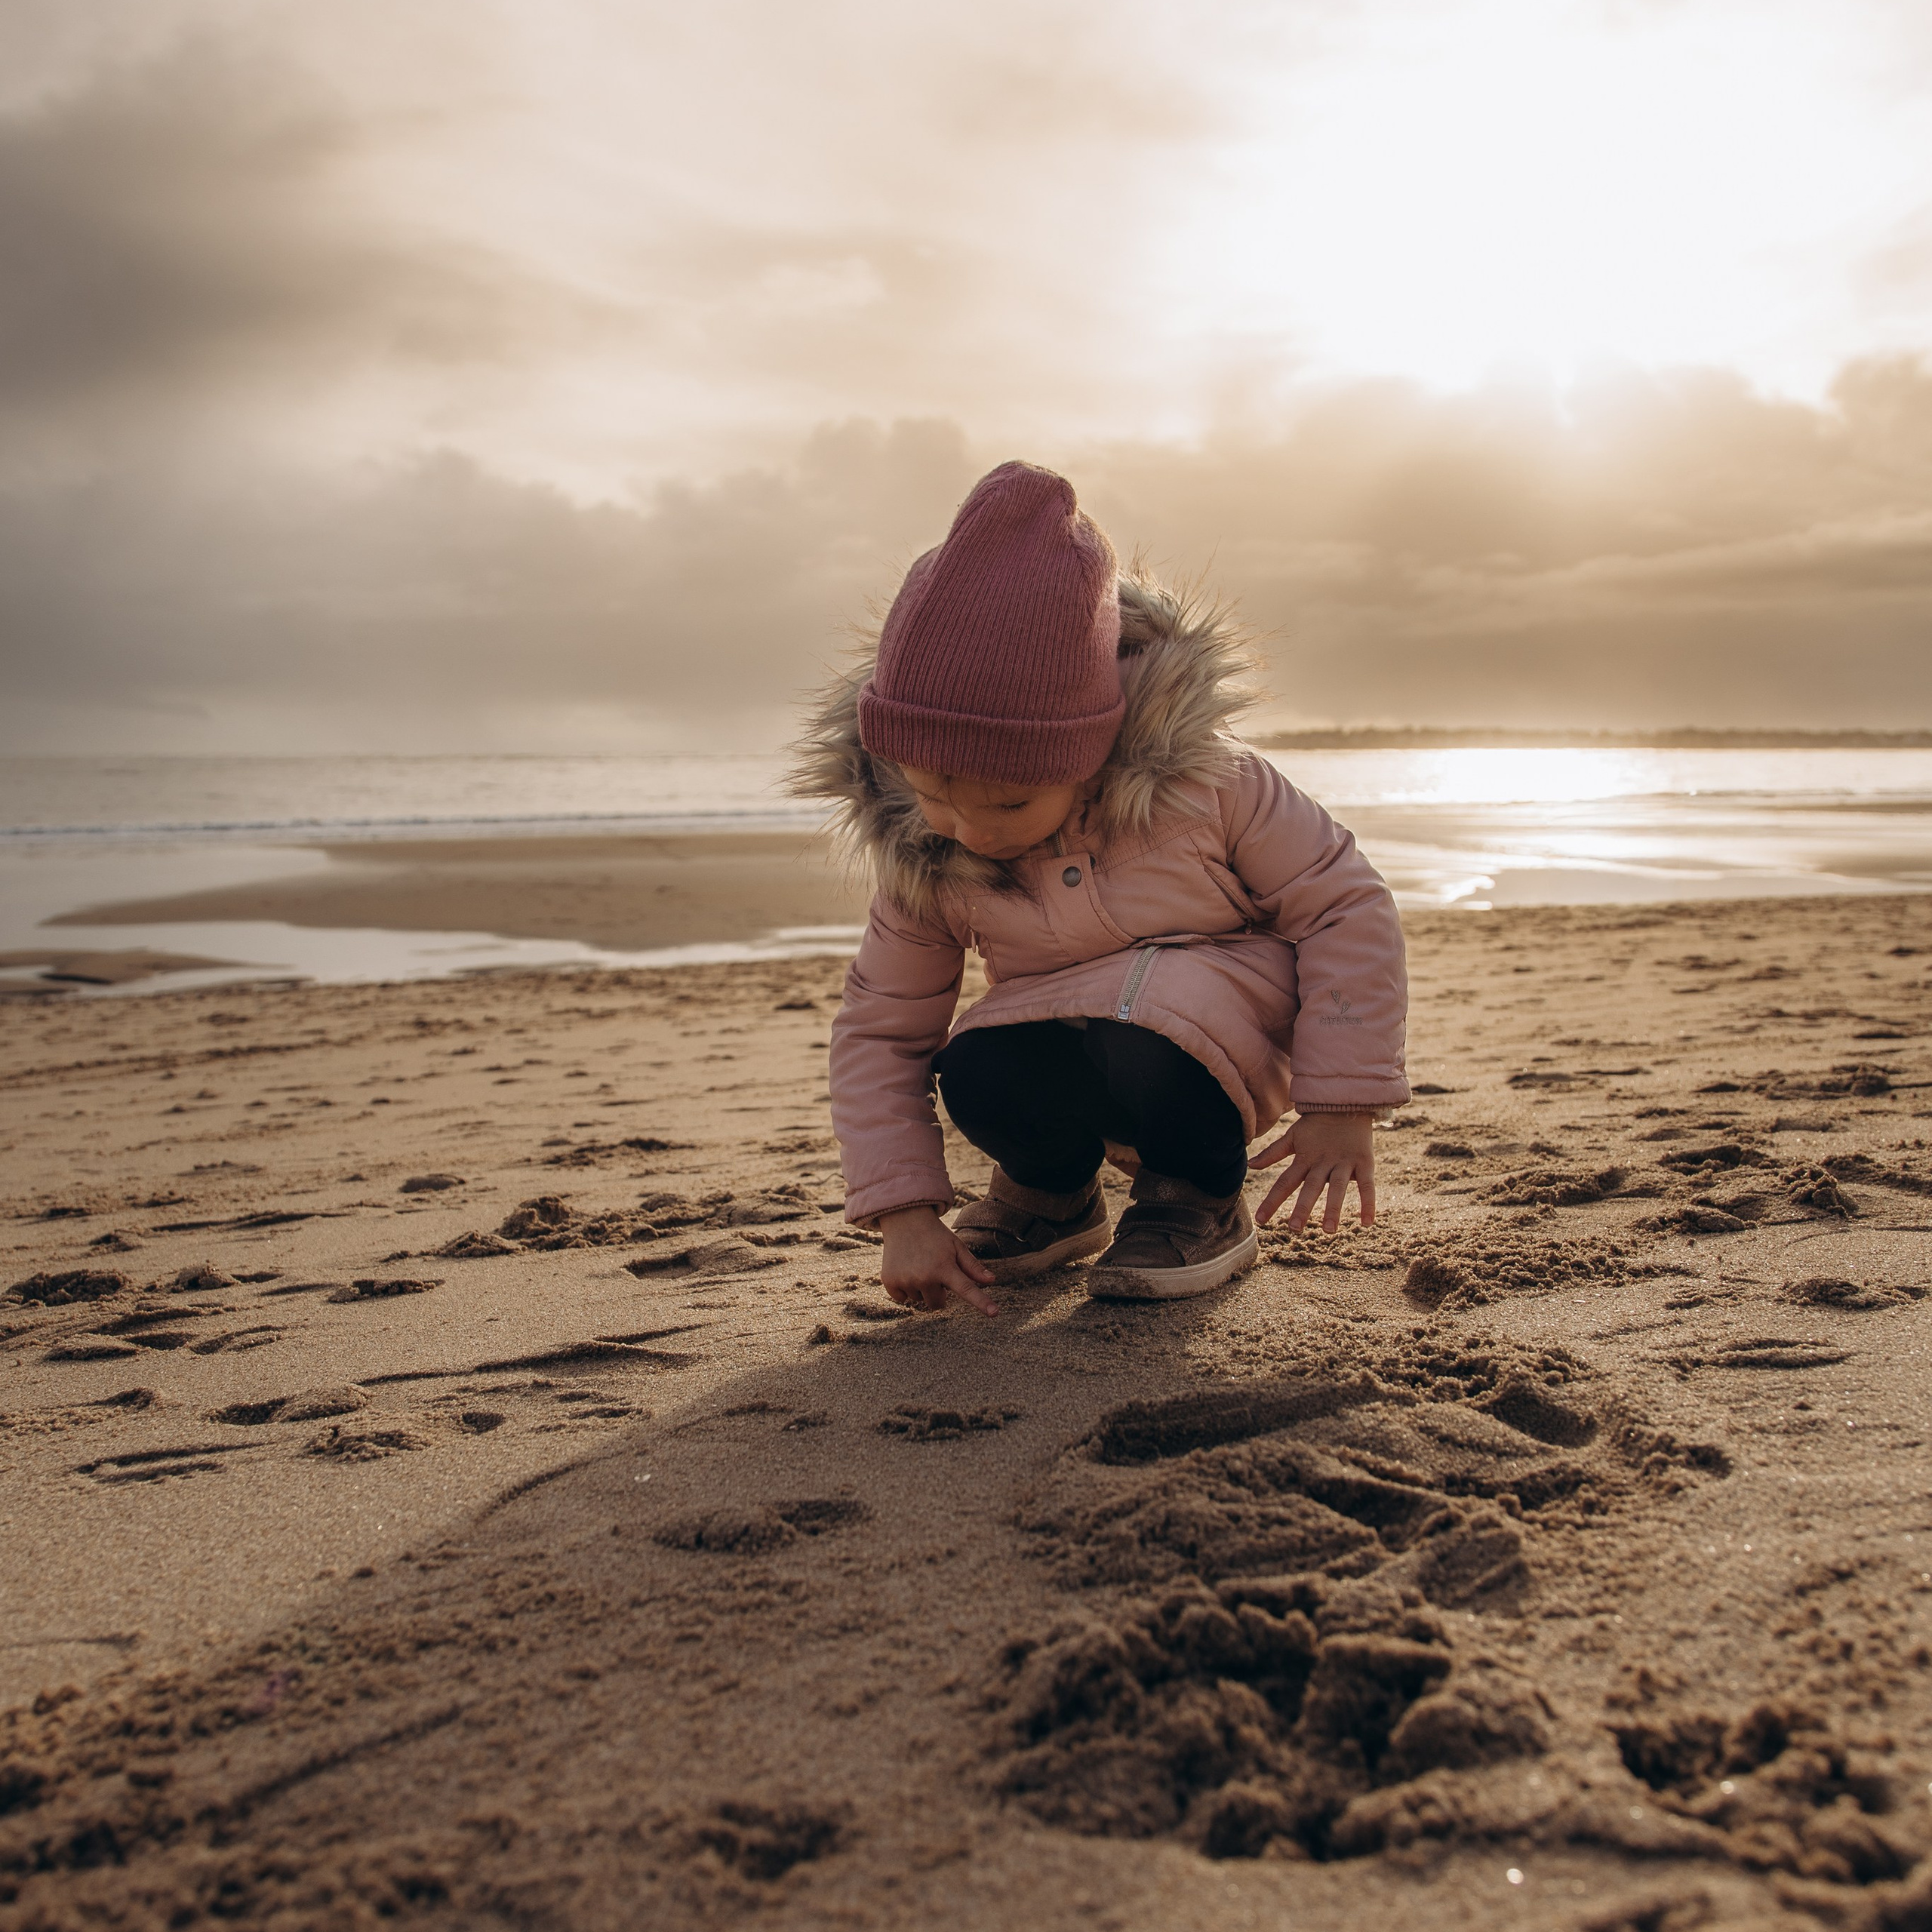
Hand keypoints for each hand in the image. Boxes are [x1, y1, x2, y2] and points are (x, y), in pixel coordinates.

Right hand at [877, 1205, 997, 1315]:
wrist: (904, 1219)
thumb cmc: (934, 1235)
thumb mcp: (955, 1246)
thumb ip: (972, 1266)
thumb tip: (991, 1281)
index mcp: (944, 1266)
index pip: (967, 1289)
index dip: (981, 1302)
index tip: (995, 1313)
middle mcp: (924, 1276)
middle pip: (937, 1303)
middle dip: (938, 1292)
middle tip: (934, 1270)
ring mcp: (905, 1280)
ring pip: (919, 1300)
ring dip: (921, 1288)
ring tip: (918, 1264)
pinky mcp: (890, 1282)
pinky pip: (902, 1299)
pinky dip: (904, 1288)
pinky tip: (905, 1269)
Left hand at [1252, 1114, 1376, 1232]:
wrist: (1346, 1101)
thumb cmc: (1316, 1124)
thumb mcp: (1293, 1137)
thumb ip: (1273, 1153)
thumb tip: (1251, 1166)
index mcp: (1304, 1158)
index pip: (1284, 1182)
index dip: (1272, 1200)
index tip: (1260, 1219)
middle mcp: (1322, 1162)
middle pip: (1310, 1187)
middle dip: (1302, 1207)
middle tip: (1294, 1228)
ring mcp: (1344, 1162)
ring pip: (1337, 1187)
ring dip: (1333, 1208)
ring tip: (1328, 1229)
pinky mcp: (1364, 1161)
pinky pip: (1366, 1185)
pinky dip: (1368, 1202)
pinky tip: (1367, 1223)